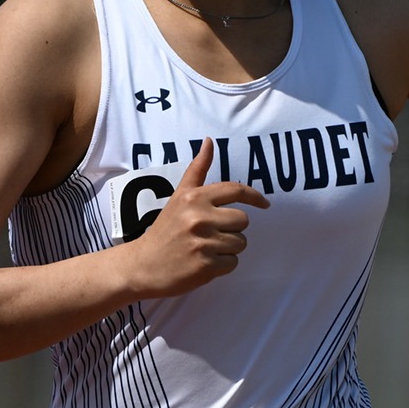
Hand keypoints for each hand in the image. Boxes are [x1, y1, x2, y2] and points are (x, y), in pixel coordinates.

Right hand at [125, 139, 269, 298]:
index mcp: (194, 198)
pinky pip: (233, 263)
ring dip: (228, 248)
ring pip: (240, 242)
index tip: (265, 204)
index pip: (235, 190)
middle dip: (232, 228)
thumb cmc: (165, 230)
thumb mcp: (179, 197)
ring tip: (205, 249)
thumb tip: (209, 141)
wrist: (143, 266)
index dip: (255, 196)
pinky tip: (204, 262)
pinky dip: (223, 265)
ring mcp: (203, 242)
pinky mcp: (206, 266)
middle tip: (211, 234)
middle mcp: (199, 217)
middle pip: (242, 219)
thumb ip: (197, 170)